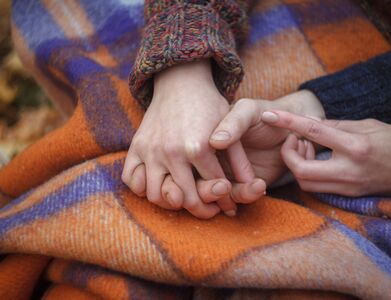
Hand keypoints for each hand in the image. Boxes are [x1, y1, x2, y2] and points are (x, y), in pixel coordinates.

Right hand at [122, 60, 252, 218]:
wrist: (181, 81)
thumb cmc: (210, 105)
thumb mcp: (231, 128)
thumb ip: (240, 159)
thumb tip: (256, 187)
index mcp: (199, 146)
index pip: (215, 186)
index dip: (226, 200)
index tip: (229, 206)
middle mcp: (172, 151)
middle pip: (185, 198)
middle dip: (202, 209)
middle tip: (209, 210)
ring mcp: (151, 149)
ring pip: (156, 195)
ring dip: (171, 202)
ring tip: (184, 199)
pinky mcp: (136, 145)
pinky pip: (132, 179)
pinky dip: (143, 188)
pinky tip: (160, 185)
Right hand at [203, 90, 324, 202]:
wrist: (289, 128)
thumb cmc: (265, 114)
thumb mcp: (248, 111)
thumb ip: (234, 122)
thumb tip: (215, 142)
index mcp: (202, 140)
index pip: (191, 164)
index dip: (201, 175)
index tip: (220, 182)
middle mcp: (208, 159)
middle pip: (195, 186)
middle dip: (208, 192)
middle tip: (225, 188)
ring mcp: (222, 174)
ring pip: (215, 196)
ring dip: (231, 196)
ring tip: (257, 185)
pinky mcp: (239, 185)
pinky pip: (236, 196)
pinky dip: (247, 194)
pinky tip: (260, 186)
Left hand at [262, 111, 390, 197]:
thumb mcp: (369, 124)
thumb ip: (336, 125)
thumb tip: (310, 124)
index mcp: (356, 146)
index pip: (314, 132)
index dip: (288, 122)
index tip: (269, 114)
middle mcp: (350, 170)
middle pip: (301, 170)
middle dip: (288, 155)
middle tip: (294, 140)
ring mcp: (349, 187)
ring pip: (306, 184)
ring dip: (298, 165)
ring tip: (306, 148)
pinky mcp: (349, 196)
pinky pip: (319, 188)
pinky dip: (309, 174)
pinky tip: (316, 160)